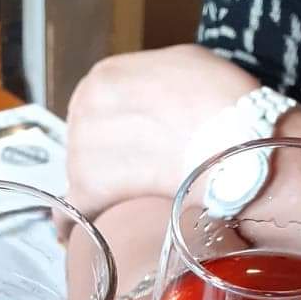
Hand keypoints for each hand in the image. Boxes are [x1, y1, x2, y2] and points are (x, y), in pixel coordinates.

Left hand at [66, 45, 255, 217]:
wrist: (230, 141)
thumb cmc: (217, 100)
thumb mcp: (183, 64)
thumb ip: (151, 81)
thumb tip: (153, 100)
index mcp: (104, 78)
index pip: (99, 109)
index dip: (121, 130)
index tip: (139, 145)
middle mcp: (82, 110)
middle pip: (89, 143)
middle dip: (112, 160)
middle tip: (146, 174)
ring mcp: (81, 152)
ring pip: (84, 178)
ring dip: (105, 192)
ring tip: (140, 200)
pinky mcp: (88, 193)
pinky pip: (70, 214)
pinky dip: (76, 226)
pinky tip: (82, 234)